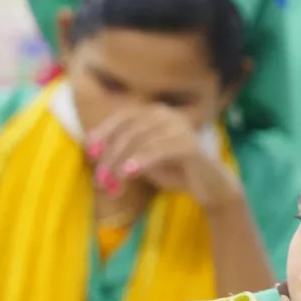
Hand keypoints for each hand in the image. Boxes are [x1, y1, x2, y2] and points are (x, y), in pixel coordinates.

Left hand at [89, 106, 241, 213]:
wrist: (208, 186)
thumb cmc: (172, 171)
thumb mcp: (141, 159)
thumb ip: (122, 152)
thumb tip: (94, 150)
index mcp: (155, 113)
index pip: (123, 117)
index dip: (104, 132)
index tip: (91, 152)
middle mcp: (167, 115)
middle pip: (129, 132)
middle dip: (110, 157)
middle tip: (100, 180)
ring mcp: (179, 127)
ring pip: (141, 142)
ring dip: (121, 165)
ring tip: (112, 185)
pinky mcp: (190, 144)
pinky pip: (160, 150)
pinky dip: (142, 161)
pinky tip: (129, 173)